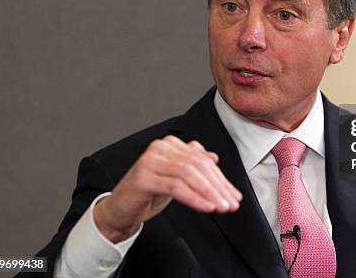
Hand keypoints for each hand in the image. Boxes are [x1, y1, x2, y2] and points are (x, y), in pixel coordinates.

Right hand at [93, 135, 242, 242]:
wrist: (120, 209)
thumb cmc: (148, 193)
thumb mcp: (176, 178)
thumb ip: (193, 165)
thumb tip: (213, 157)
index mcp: (170, 144)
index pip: (202, 160)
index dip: (221, 179)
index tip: (235, 195)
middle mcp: (160, 148)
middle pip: (198, 166)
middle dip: (219, 187)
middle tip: (232, 202)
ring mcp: (150, 161)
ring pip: (189, 175)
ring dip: (209, 193)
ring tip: (222, 207)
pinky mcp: (144, 177)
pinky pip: (176, 187)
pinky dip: (195, 198)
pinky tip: (206, 207)